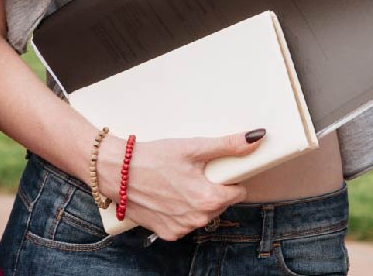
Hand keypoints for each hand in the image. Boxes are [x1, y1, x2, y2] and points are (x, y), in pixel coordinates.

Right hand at [96, 130, 261, 240]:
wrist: (117, 172)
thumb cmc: (153, 158)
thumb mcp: (193, 147)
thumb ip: (227, 146)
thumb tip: (255, 138)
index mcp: (208, 199)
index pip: (238, 193)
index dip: (229, 179)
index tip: (218, 170)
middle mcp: (197, 219)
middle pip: (221, 204)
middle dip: (213, 189)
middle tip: (194, 172)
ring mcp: (181, 229)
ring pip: (203, 215)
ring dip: (198, 201)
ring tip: (179, 182)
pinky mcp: (167, 233)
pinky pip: (185, 223)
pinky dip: (182, 211)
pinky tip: (170, 196)